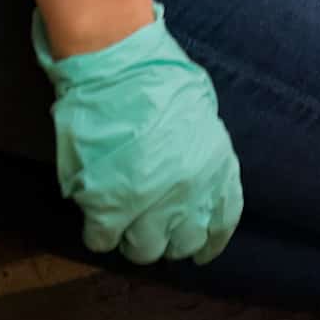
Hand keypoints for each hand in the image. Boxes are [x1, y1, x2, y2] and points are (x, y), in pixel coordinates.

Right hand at [33, 4, 243, 265]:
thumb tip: (196, 179)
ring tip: (123, 224)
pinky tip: (96, 217)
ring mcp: (149, 203)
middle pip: (183, 242)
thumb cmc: (158, 79)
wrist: (117, 67)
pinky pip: (103, 240)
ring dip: (133, 240)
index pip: (223, 220)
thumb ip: (202, 154)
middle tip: (151, 230)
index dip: (212, 241)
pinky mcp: (107, 206)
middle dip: (169, 240)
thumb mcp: (202, 116)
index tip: (202, 252)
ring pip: (144, 250)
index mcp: (216, 166)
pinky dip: (99, 233)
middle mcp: (190, 191)